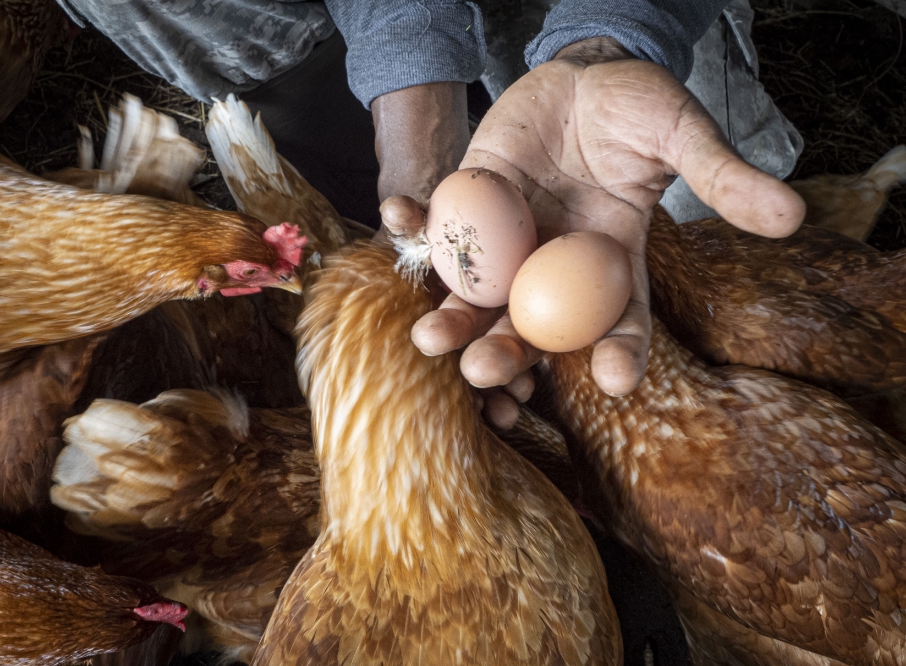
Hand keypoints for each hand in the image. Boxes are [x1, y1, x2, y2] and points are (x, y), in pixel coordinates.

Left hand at [383, 37, 805, 427]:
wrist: (584, 74)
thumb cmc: (639, 107)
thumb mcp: (682, 136)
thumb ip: (723, 176)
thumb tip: (794, 215)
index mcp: (611, 263)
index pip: (619, 322)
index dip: (619, 353)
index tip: (615, 381)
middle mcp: (554, 267)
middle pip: (530, 328)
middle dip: (508, 355)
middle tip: (485, 371)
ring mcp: (508, 241)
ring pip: (476, 294)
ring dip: (451, 317)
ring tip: (430, 336)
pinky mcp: (469, 207)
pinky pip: (438, 228)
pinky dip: (415, 228)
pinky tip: (397, 222)